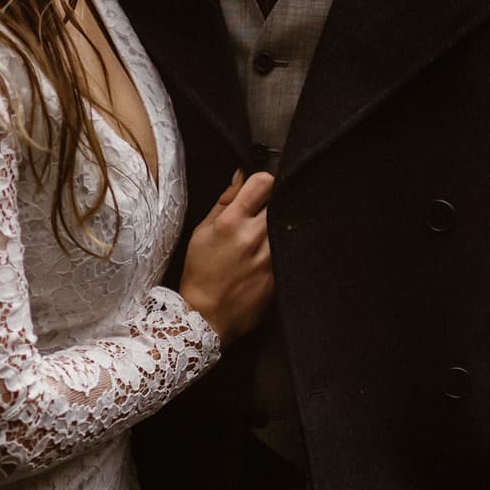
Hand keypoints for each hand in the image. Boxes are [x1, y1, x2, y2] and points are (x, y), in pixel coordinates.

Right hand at [179, 170, 274, 344]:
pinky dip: (281, 246)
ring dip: (277, 225)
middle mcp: (254, 236)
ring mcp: (271, 257)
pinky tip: (265, 255)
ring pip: (286, 224)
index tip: (259, 190)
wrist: (206, 315)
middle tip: (261, 214)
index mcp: (232, 222)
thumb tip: (241, 174)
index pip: (264, 181)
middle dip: (272, 203)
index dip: (262, 182)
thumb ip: (225, 200)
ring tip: (262, 237)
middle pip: (280, 200)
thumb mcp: (202, 231)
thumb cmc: (201, 272)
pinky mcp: (280, 274)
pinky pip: (288, 248)